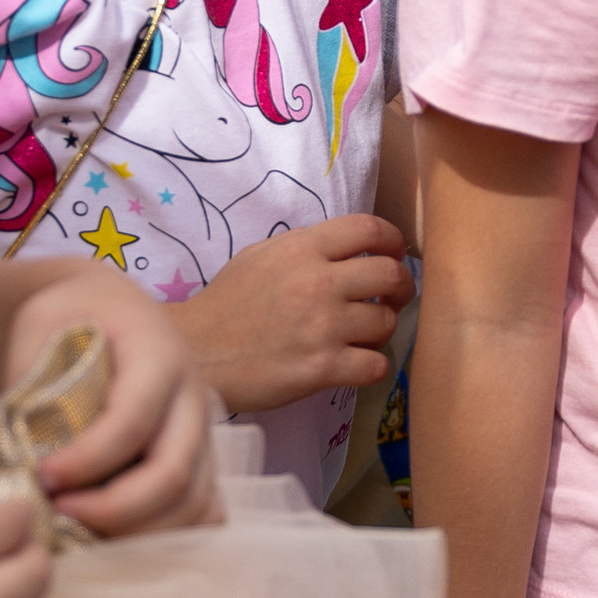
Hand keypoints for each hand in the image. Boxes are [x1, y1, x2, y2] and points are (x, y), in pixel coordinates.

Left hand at [8, 270, 212, 536]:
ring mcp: (205, 435)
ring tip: (79, 532)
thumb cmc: (71, 317)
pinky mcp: (203, 462)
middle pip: (174, 474)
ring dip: (137, 533)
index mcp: (159, 355)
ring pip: (194, 504)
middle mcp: (194, 398)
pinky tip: (120, 541)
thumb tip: (22, 447)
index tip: (41, 478)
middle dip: (113, 510)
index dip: (88, 460)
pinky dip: (169, 538)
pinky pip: (205, 514)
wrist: (112, 310)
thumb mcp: (41, 322)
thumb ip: (30, 374)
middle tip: (58, 516)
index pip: (132, 421)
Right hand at [180, 214, 413, 416]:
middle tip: (392, 298)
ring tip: (364, 335)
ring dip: (382, 329)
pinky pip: (377, 365)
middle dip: (401, 287)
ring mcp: (322, 327)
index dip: (393, 241)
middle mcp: (317, 283)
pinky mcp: (322, 368)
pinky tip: (357, 364)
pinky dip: (373, 365)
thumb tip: (346, 250)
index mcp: (301, 249)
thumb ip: (304, 248)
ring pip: (386, 322)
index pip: (369, 229)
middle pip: (390, 274)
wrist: (196, 354)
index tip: (395, 255)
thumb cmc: (225, 305)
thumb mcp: (259, 256)